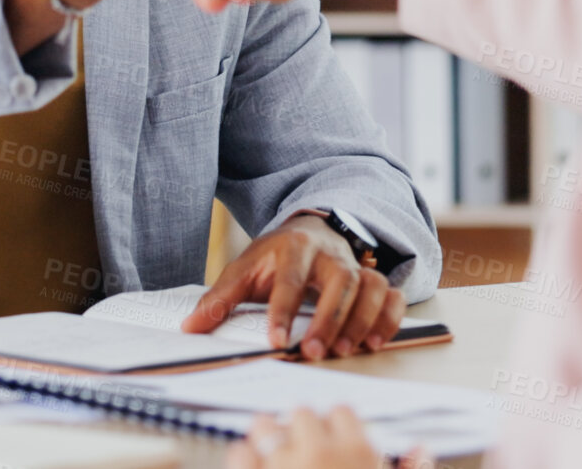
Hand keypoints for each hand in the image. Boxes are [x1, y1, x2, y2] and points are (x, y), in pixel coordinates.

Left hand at [180, 214, 405, 359]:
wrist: (309, 229)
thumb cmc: (274, 256)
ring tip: (345, 350)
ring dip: (361, 320)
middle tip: (314, 352)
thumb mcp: (244, 269)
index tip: (277, 341)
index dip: (284, 311)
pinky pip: (391, 294)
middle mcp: (329, 253)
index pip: (290, 280)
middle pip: (339, 281)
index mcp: (293, 247)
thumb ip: (220, 299)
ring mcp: (355, 264)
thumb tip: (190, 328)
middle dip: (329, 319)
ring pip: (370, 286)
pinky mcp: (373, 276)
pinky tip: (372, 342)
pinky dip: (388, 318)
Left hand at [226, 408, 427, 468]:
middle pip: (302, 413)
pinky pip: (240, 453)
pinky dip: (244, 457)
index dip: (338, 425)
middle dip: (301, 427)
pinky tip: (253, 467)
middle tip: (302, 447)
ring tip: (273, 452)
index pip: (341, 411)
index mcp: (358, 455)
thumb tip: (421, 447)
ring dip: (268, 435)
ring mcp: (282, 467)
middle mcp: (319, 453)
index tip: (335, 438)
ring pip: (266, 426)